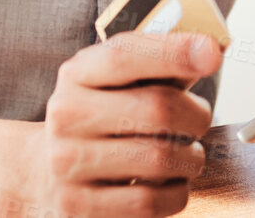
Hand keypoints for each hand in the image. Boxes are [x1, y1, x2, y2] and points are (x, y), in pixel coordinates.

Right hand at [15, 30, 222, 216]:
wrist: (42, 167)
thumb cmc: (97, 116)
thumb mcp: (113, 80)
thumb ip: (157, 65)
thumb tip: (209, 52)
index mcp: (77, 74)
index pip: (126, 54)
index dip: (174, 51)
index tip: (212, 54)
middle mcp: (67, 115)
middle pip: (158, 109)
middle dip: (196, 115)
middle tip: (199, 119)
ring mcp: (69, 162)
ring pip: (161, 159)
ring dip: (191, 157)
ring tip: (185, 152)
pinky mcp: (79, 205)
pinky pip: (151, 202)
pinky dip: (176, 192)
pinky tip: (170, 182)